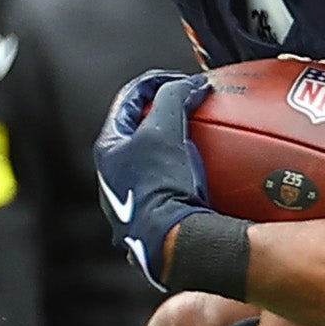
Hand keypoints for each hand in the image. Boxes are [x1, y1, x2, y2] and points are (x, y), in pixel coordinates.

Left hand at [92, 70, 214, 290]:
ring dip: (180, 149)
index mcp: (108, 149)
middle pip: (141, 132)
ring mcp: (132, 202)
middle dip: (167, 116)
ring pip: (156, 163)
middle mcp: (113, 176)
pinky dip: (192, 179)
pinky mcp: (154, 222)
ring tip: (207, 145)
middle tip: (195, 109)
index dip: (158, 82)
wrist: (170, 243)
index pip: (129, 100)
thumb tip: (194, 83)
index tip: (187, 82)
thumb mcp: (164, 130)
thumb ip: (175, 97)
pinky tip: (216, 183)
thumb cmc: (161, 184)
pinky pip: (174, 190)